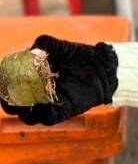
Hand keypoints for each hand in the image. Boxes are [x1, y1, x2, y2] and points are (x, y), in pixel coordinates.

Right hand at [0, 35, 118, 125]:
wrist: (101, 66)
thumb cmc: (77, 55)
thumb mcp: (60, 45)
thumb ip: (44, 44)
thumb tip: (33, 53)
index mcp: (27, 77)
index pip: (6, 85)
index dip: (2, 83)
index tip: (4, 79)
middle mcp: (34, 93)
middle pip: (11, 104)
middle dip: (8, 100)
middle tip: (12, 93)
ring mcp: (47, 104)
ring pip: (27, 116)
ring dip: (23, 111)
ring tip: (27, 101)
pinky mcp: (62, 112)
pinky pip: (48, 119)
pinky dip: (43, 115)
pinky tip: (43, 107)